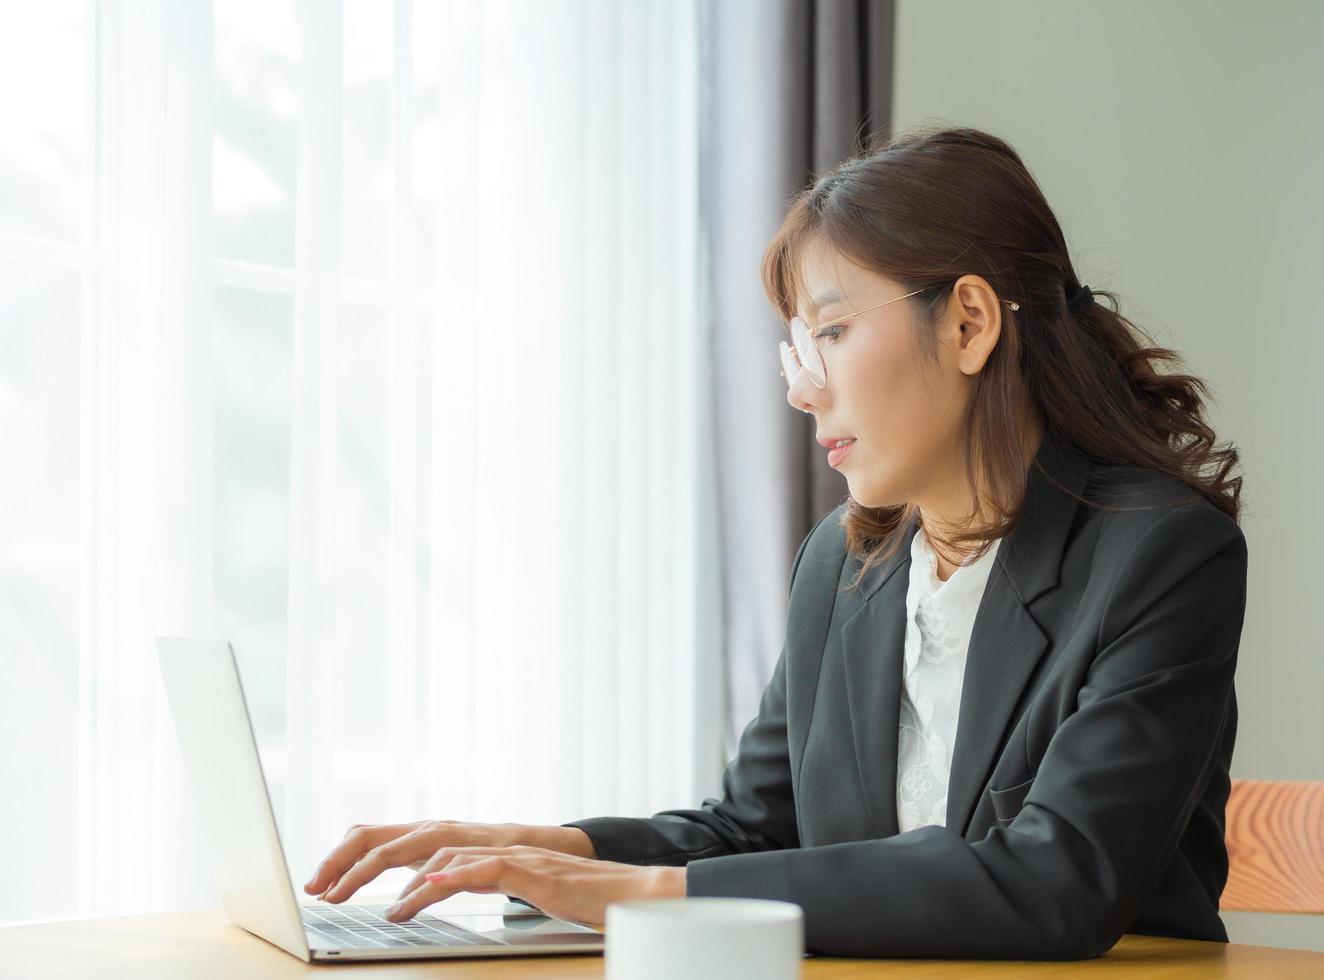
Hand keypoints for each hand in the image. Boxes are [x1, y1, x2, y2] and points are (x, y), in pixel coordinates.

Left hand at [303, 820, 590, 902]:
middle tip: (318, 891)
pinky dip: (430, 886)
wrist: (575, 865)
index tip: (315, 884)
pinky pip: (459, 872)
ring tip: (347, 898)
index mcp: (436, 834)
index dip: (342, 857)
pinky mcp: (504, 863)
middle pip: (383, 837)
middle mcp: (449, 831)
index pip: (377, 836)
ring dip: (377, 875)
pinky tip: (410, 904)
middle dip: (344, 863)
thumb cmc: (520, 871)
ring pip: (414, 850)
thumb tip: (402, 894)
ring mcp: (475, 844)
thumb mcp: (465, 869)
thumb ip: (434, 873)